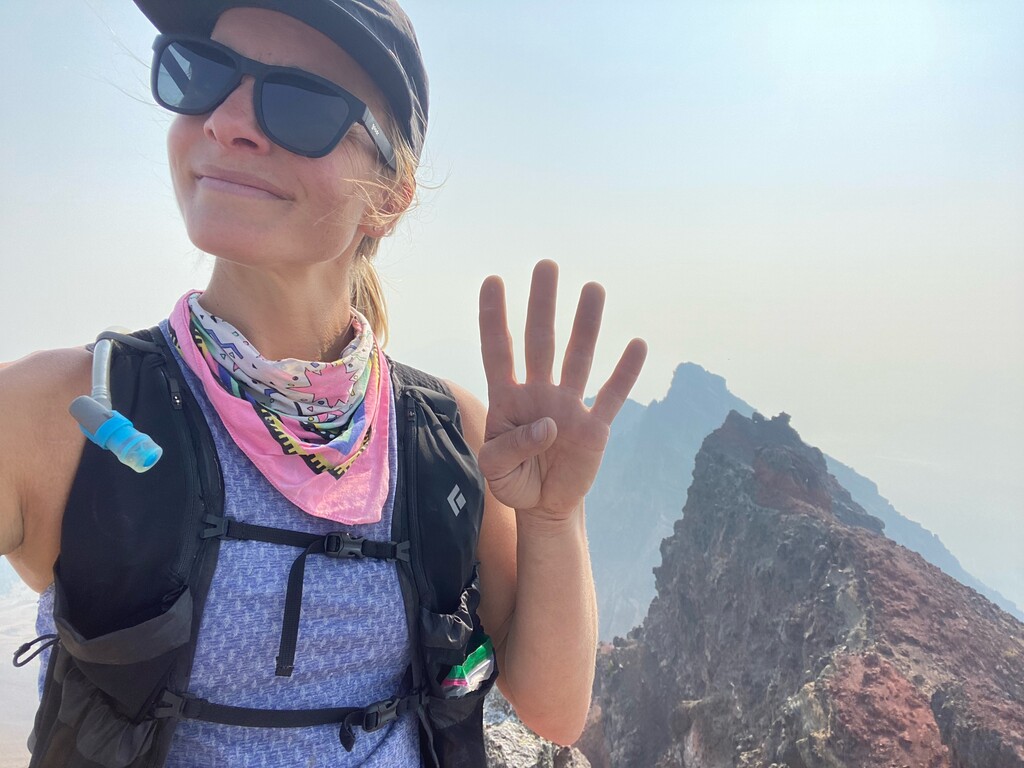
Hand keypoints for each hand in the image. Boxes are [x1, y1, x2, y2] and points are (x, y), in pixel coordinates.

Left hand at [477, 260, 646, 521]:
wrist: (545, 506)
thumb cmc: (514, 482)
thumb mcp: (495, 471)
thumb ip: (511, 447)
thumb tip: (549, 423)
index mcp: (508, 399)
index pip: (498, 352)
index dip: (494, 318)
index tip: (493, 280)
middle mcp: (539, 393)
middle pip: (540, 341)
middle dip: (542, 304)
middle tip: (546, 265)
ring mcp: (569, 407)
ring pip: (578, 357)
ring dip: (586, 324)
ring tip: (593, 287)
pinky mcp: (595, 428)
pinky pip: (612, 396)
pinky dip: (625, 372)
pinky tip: (636, 344)